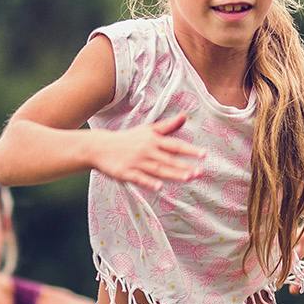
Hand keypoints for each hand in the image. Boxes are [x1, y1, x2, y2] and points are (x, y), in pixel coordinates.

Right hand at [89, 112, 205, 189]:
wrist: (99, 146)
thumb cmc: (127, 139)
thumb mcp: (147, 130)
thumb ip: (167, 126)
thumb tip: (185, 116)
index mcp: (153, 140)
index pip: (175, 145)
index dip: (190, 150)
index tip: (204, 155)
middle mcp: (147, 151)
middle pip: (168, 160)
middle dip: (184, 166)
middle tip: (200, 172)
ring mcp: (136, 163)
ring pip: (157, 169)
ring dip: (172, 174)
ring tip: (187, 178)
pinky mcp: (126, 173)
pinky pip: (139, 179)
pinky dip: (149, 183)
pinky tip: (159, 188)